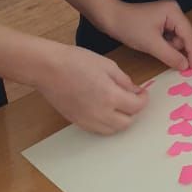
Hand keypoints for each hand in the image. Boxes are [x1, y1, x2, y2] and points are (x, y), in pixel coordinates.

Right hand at [34, 44, 148, 134]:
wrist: (48, 69)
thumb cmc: (75, 61)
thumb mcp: (107, 65)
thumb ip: (124, 80)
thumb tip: (134, 90)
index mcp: (111, 96)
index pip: (136, 107)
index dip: (143, 99)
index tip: (142, 93)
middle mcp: (101, 113)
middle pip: (127, 122)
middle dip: (133, 111)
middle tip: (132, 98)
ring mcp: (88, 120)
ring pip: (113, 130)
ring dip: (120, 120)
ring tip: (118, 105)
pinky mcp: (77, 122)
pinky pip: (98, 130)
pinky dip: (106, 124)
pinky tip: (105, 110)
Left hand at [103, 0, 191, 71]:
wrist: (111, 18)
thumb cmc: (129, 27)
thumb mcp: (151, 44)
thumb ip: (171, 56)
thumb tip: (185, 66)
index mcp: (174, 12)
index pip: (189, 35)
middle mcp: (174, 11)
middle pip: (184, 36)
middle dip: (177, 49)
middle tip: (169, 59)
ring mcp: (168, 16)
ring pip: (177, 38)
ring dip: (170, 48)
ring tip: (154, 48)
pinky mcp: (161, 21)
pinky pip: (170, 37)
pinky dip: (165, 45)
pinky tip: (154, 46)